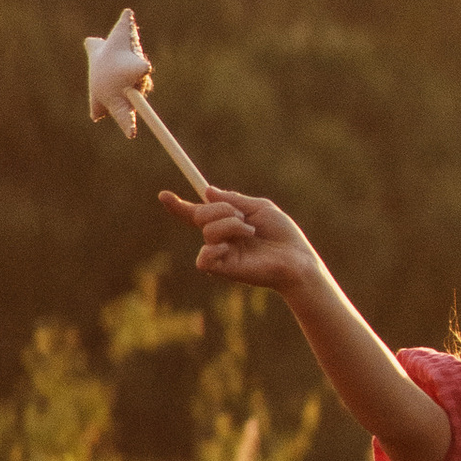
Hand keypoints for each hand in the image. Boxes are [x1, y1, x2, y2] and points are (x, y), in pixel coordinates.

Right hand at [159, 184, 323, 297]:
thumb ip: (234, 200)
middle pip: (201, 215)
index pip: (197, 214)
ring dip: (231, 224)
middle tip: (241, 215)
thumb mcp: (259, 208)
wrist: (296, 259)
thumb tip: (208, 190)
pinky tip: (234, 247)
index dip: (179, 206)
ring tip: (250, 231)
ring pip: (208, 231)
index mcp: (227, 224)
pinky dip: (218, 246)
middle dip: (220, 209)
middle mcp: (220, 239)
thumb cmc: (283, 235)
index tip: (163, 195)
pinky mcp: (222, 270)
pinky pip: (204, 257)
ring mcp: (220, 254)